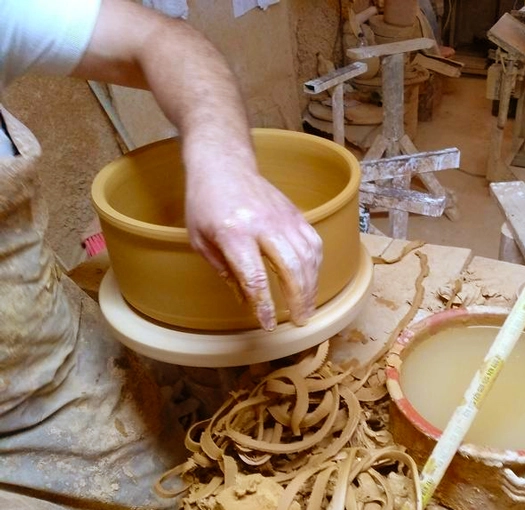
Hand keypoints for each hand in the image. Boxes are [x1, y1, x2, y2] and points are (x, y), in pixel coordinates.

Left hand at [185, 163, 322, 330]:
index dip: (264, 305)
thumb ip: (224, 270)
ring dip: (311, 286)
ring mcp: (283, 218)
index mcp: (234, 233)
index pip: (254, 277)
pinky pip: (313, 243)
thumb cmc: (206, 202)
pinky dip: (316, 265)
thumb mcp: (201, 240)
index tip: (268, 324)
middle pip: (291, 268)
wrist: (224, 164)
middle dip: (298, 299)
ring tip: (308, 307)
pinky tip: (312, 280)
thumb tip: (246, 300)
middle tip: (300, 320)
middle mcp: (263, 225)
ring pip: (307, 257)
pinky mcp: (295, 214)